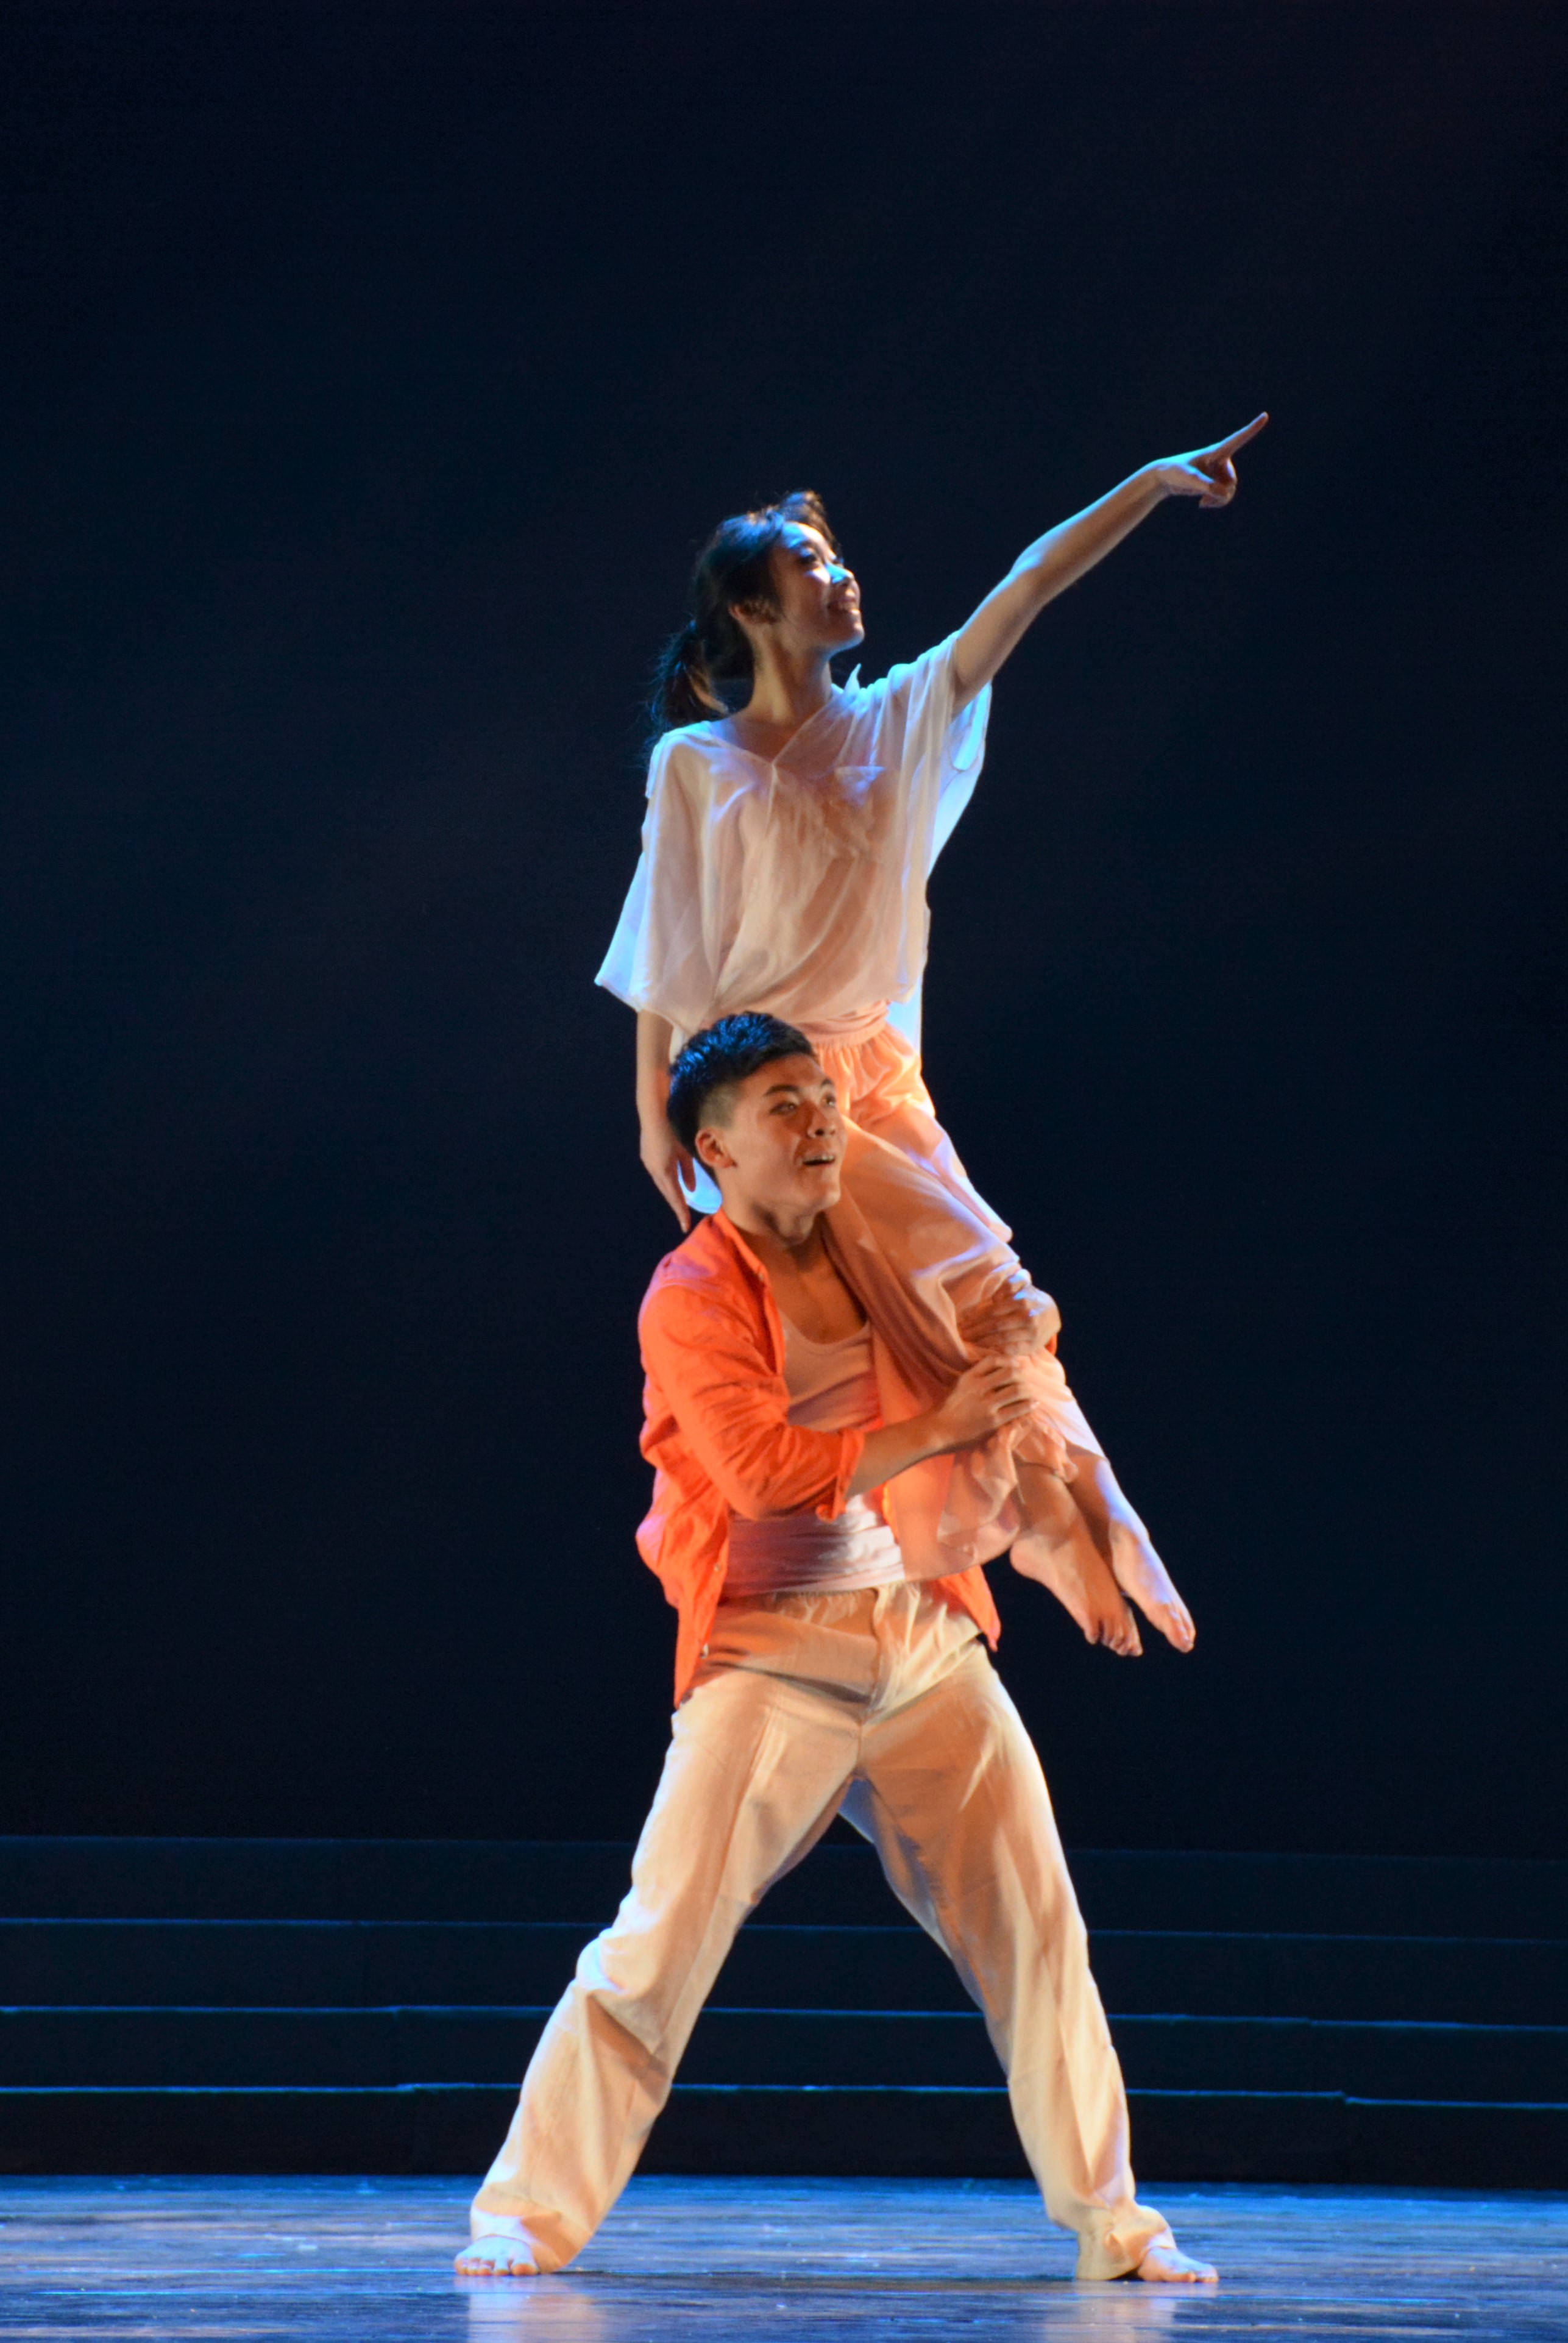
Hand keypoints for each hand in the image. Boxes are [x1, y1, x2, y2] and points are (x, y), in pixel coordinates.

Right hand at [639, 1111, 693, 1232]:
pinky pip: (658, 1179)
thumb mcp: (683, 1154)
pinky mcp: (646, 1162)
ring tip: (680, 1205)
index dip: (681, 1212)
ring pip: (662, 1187)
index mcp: (665, 1173)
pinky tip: (670, 1186)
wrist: (652, 1122)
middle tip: (684, 1219)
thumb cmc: (671, 1137)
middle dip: (677, 1207)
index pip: (676, 1197)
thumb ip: (688, 1172)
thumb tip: (690, 1190)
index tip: (685, 1225)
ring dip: (671, 1196)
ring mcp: (649, 1168)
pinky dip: (666, 1185)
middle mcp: (656, 1174)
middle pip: (668, 1195)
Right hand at [930, 1355, 1036, 1449]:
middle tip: (1029, 1379)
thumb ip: (973, 1379)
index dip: (1009, 1360)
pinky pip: (1016, 1410)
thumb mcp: (957, 1387)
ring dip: (1028, 1390)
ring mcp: (987, 1404)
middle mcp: (979, 1387)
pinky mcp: (993, 1421)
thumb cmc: (945, 1410)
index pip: (994, 1360)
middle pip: (1010, 1372)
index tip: (1018, 1363)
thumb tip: (992, 1374)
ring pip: (1017, 1390)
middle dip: (1022, 1375)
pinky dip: (1028, 1406)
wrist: (937, 1431)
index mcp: (969, 1377)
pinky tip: (1033, 1405)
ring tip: (1033, 1393)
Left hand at [958, 1277, 1060, 1355]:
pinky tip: (984, 1349)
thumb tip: (995, 1297)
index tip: (961, 1322)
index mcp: (1022, 1300)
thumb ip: (1009, 1285)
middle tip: (961, 1334)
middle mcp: (1028, 1316)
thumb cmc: (1029, 1298)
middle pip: (995, 1325)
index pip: (993, 1311)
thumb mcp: (1021, 1285)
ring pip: (1002, 1338)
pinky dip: (997, 1350)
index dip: (975, 1318)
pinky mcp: (1034, 1345)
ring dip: (982, 1341)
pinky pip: (1012, 1350)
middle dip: (975, 1331)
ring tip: (968, 1342)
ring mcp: (1032, 1332)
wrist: (1052, 1315)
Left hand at [1153, 412, 1267, 509]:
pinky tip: (1202, 504)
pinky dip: (1217, 502)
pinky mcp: (1216, 481)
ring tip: (1202, 503)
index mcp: (1216, 451)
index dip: (1252, 429)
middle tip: (1204, 497)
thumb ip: (1207, 486)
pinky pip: (1224, 495)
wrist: (1166, 478)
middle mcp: (1221, 460)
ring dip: (1219, 500)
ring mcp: (1220, 471)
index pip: (1237, 439)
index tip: (1265, 415)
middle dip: (1221, 493)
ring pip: (1230, 490)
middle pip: (1231, 481)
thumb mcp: (1188, 479)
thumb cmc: (1175, 472)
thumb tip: (1225, 494)